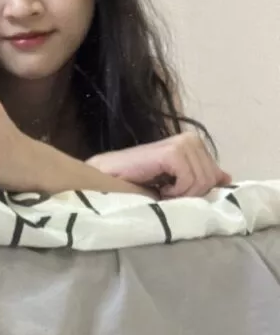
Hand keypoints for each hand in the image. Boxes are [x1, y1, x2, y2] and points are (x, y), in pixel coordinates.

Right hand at [86, 132, 230, 197]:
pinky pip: (190, 180)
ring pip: (202, 181)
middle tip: (165, 193)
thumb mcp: (176, 182)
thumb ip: (201, 177)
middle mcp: (190, 139)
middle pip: (210, 179)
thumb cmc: (137, 184)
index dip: (197, 191)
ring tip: (160, 190)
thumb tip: (227, 178)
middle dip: (189, 194)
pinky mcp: (173, 152)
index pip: (215, 175)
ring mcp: (182, 143)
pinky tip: (158, 187)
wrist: (108, 181)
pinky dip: (174, 191)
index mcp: (193, 144)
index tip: (173, 191)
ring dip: (180, 194)